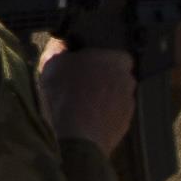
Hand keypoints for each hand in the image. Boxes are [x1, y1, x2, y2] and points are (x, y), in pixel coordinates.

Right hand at [39, 40, 137, 158]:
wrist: (74, 140)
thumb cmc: (65, 99)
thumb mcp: (52, 63)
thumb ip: (59, 46)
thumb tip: (61, 41)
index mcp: (116, 59)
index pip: (114, 52)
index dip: (97, 58)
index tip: (83, 64)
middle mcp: (128, 80)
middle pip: (114, 74)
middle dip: (100, 78)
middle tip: (78, 84)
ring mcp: (128, 105)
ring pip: (114, 96)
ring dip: (101, 98)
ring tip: (78, 105)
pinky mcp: (124, 126)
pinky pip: (112, 115)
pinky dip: (101, 116)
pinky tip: (82, 119)